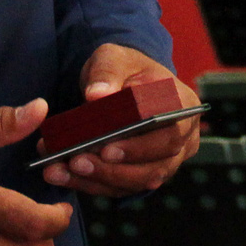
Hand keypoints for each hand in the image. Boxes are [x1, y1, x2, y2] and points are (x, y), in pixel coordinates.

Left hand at [42, 43, 202, 195]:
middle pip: (157, 166)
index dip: (140, 146)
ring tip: (62, 170)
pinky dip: (91, 184)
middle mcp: (183, 138)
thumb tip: (96, 95)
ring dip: (99, 180)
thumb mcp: (114, 58)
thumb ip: (107, 73)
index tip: (106, 149)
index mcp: (182, 105)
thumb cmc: (125, 69)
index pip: (170, 133)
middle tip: (78, 163)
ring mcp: (167, 160)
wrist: (125, 82)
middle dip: (115, 169)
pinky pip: (122, 188)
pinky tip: (63, 175)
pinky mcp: (144, 174)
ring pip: (138, 182)